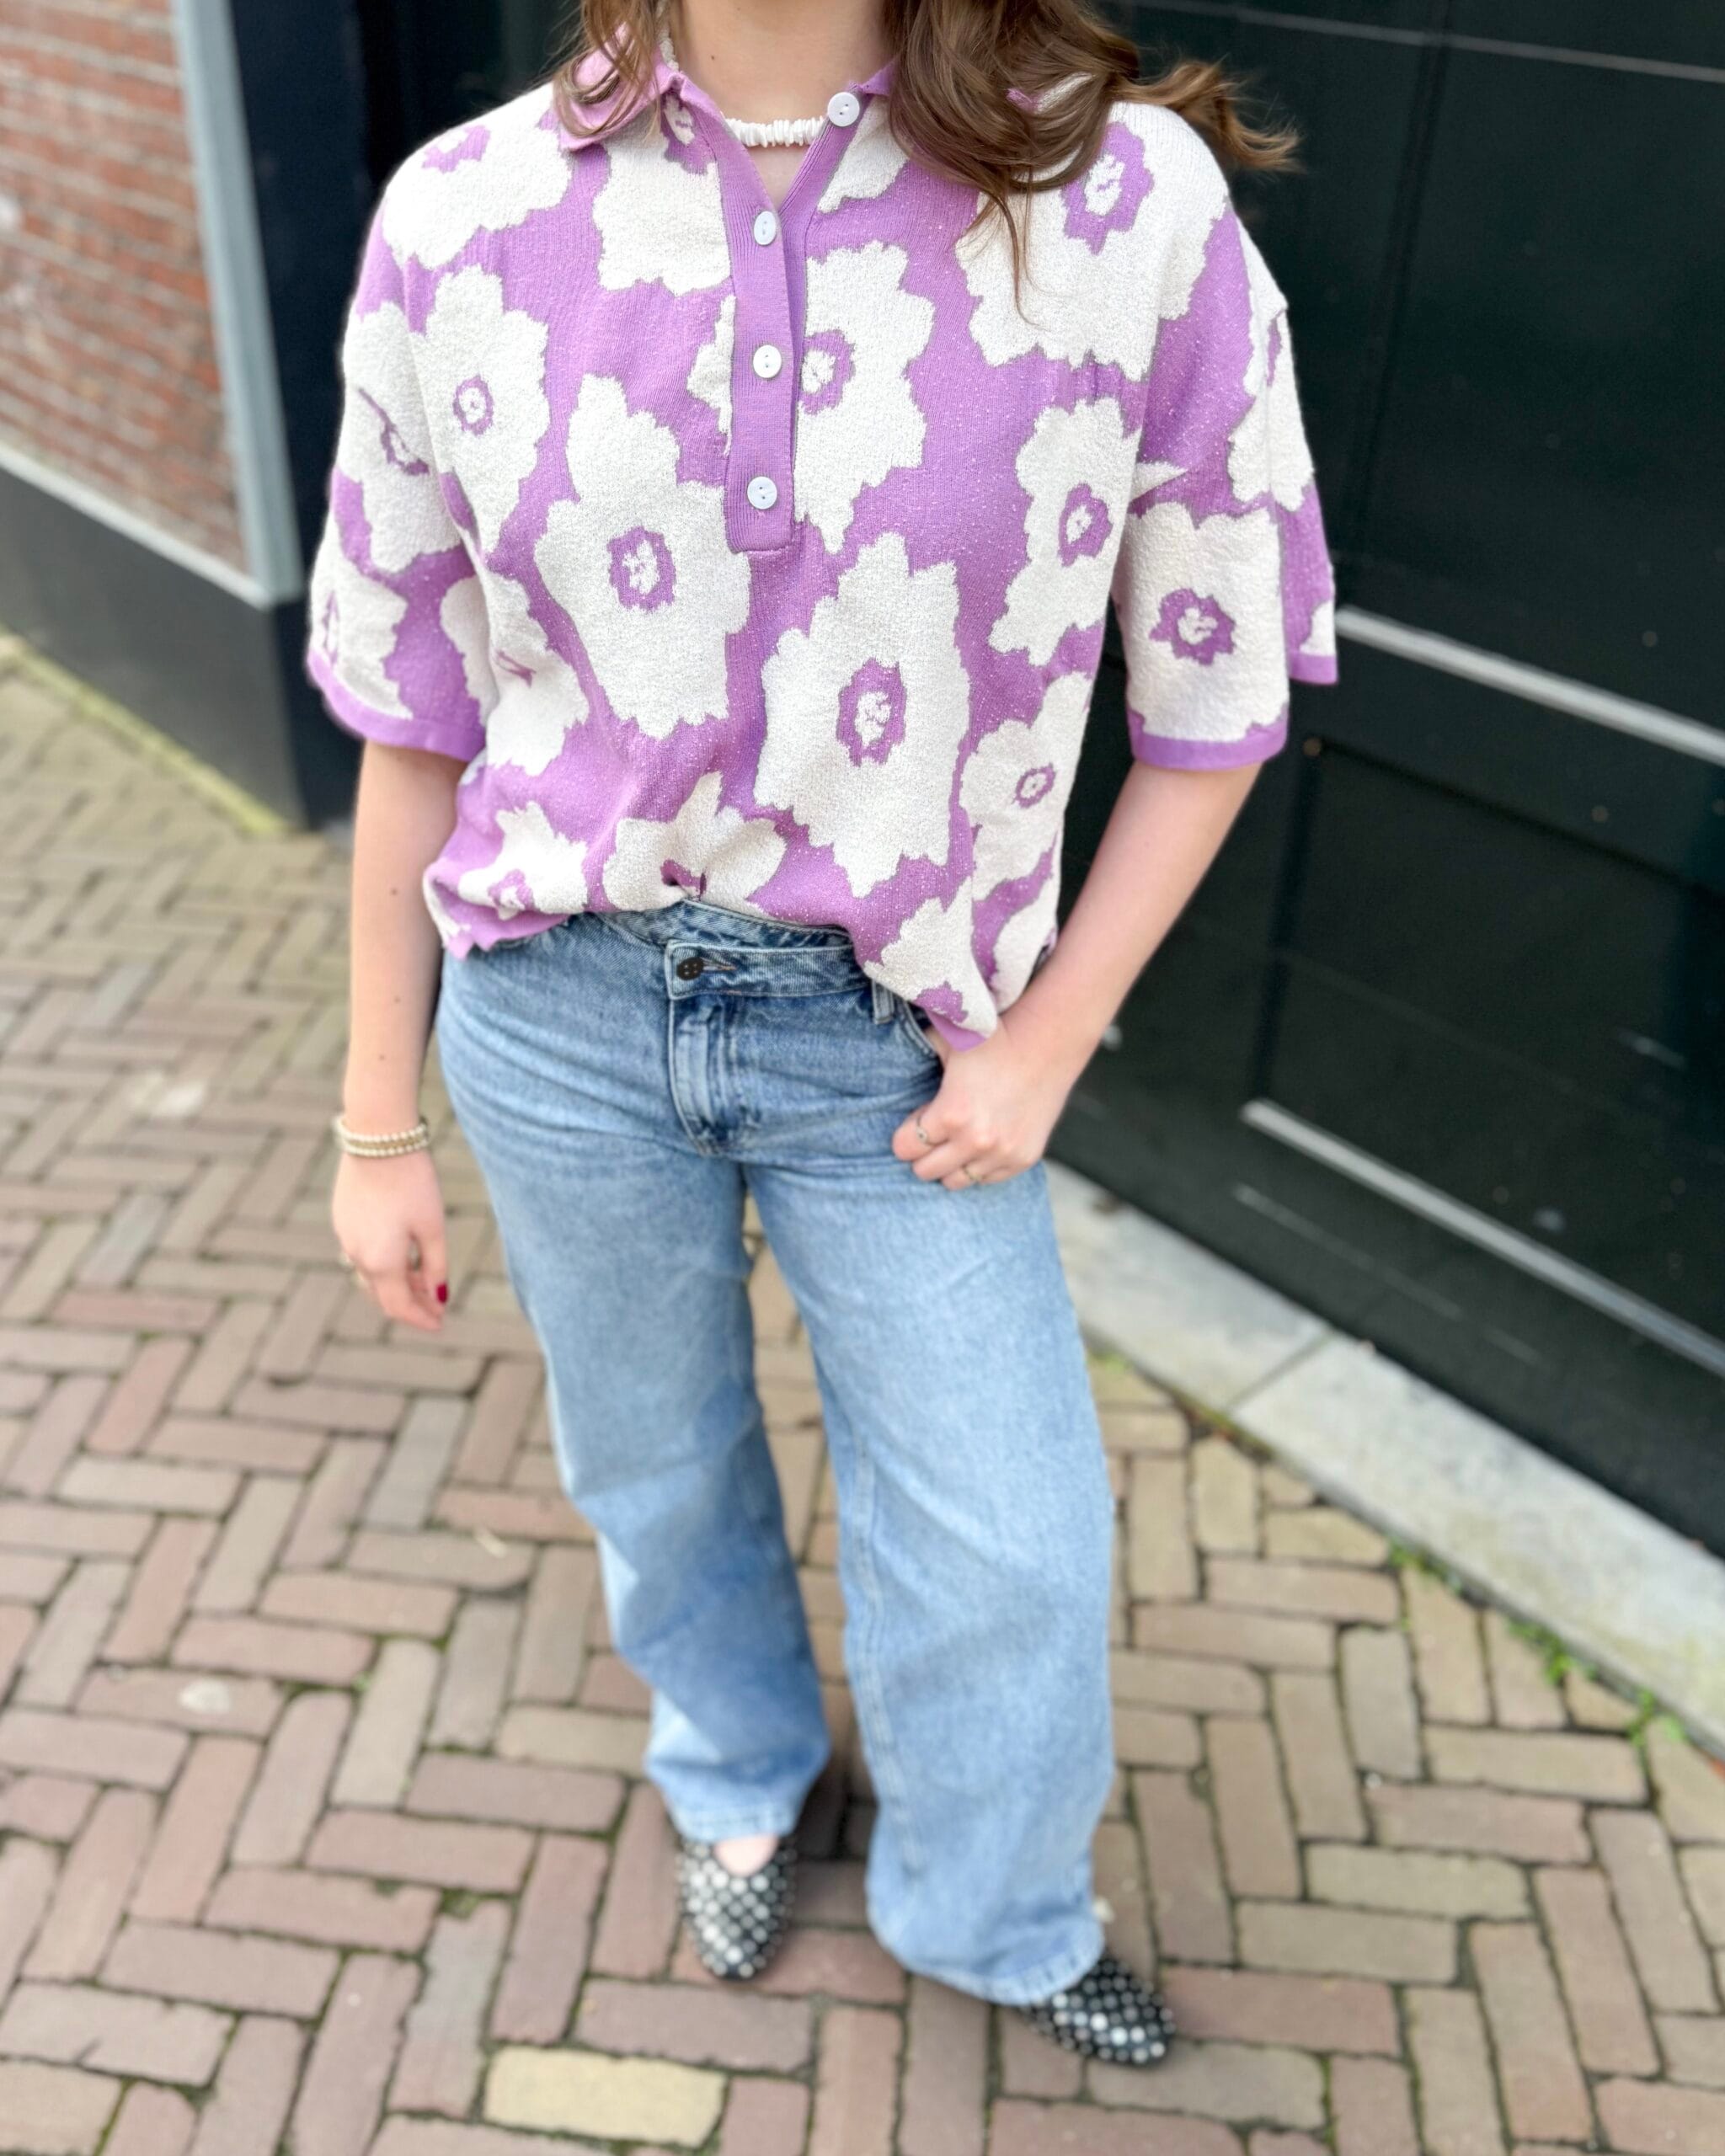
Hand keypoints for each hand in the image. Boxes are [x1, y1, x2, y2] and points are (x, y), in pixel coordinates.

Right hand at [332, 1148, 448, 1331]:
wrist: (378, 1139)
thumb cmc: (412, 1182)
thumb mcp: (433, 1227)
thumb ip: (436, 1266)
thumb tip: (440, 1297)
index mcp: (380, 1262)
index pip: (400, 1307)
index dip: (422, 1319)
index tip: (441, 1324)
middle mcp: (357, 1255)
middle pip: (384, 1295)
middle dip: (412, 1304)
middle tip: (437, 1306)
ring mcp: (345, 1237)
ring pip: (372, 1275)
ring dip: (398, 1283)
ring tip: (425, 1280)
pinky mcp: (343, 1219)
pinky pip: (363, 1254)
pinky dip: (385, 1263)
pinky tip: (404, 1254)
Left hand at [890, 1012, 1086, 1190]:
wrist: (1047, 1045)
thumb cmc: (993, 1040)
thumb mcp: (946, 1040)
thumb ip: (913, 1053)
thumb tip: (881, 1059)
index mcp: (951, 1113)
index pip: (904, 1148)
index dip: (905, 1134)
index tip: (916, 1122)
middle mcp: (975, 1141)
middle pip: (924, 1171)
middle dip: (923, 1153)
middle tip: (932, 1134)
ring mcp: (1001, 1154)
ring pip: (955, 1181)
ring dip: (950, 1164)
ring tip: (956, 1141)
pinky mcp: (1022, 1159)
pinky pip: (986, 1180)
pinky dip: (978, 1166)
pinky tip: (981, 1143)